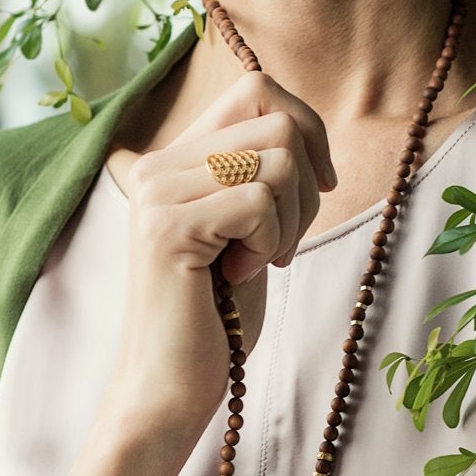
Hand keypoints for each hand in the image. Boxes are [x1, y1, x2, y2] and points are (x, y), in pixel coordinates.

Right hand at [96, 71, 336, 459]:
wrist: (168, 387)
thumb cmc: (215, 316)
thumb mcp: (244, 227)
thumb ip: (257, 172)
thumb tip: (300, 123)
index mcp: (174, 158)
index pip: (257, 88)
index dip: (307, 126)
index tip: (318, 185)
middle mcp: (158, 163)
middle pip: (278, 120)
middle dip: (306, 185)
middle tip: (282, 242)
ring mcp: (159, 192)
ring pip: (276, 158)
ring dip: (291, 219)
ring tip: (258, 259)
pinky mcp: (169, 227)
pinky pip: (260, 202)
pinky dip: (271, 243)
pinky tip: (238, 276)